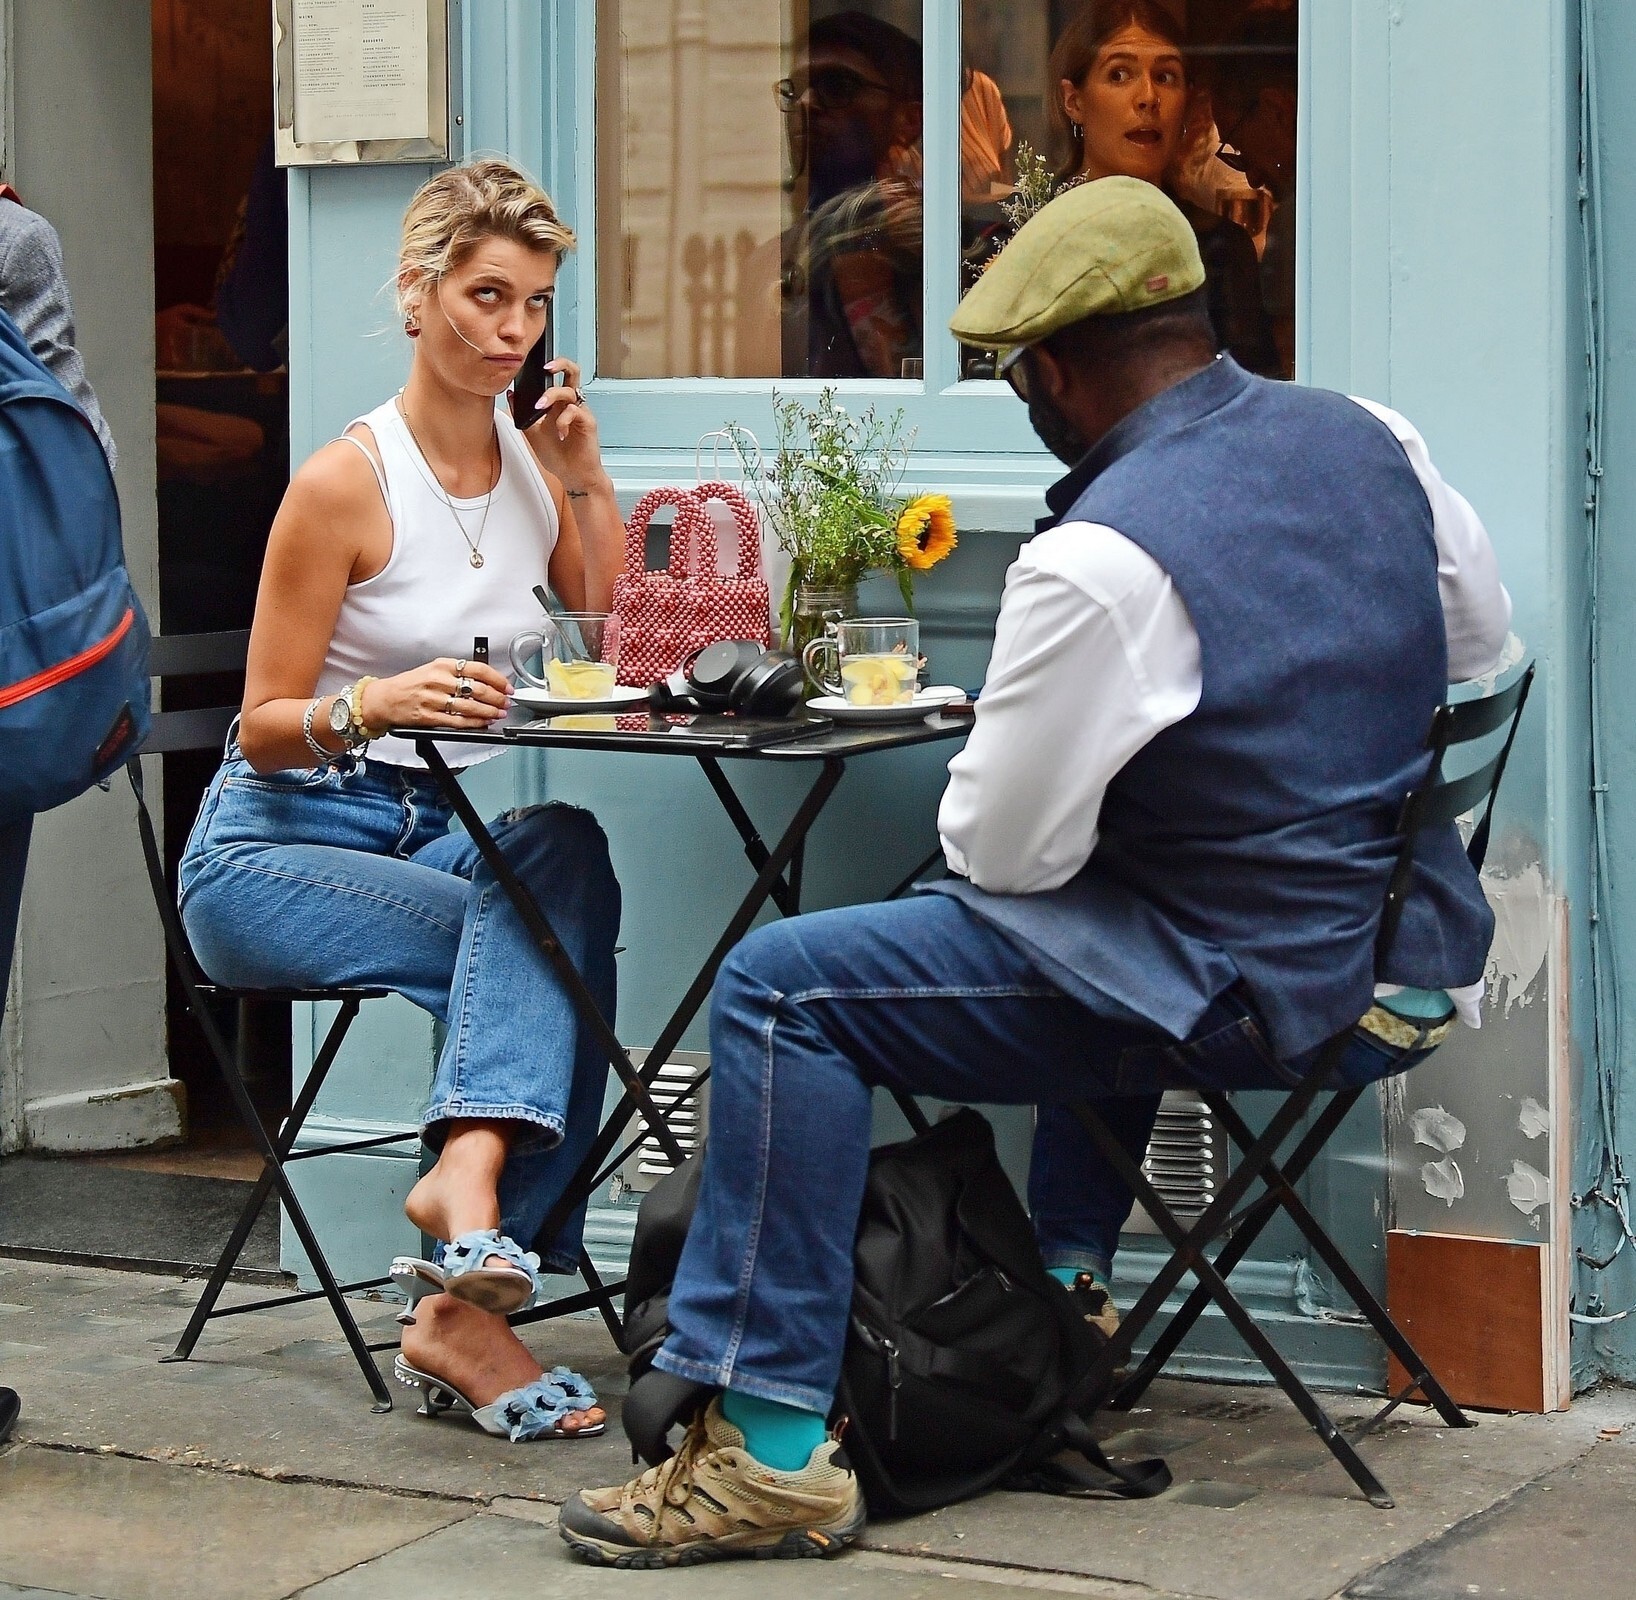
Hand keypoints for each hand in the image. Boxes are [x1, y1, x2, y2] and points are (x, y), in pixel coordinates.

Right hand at [359, 658, 510, 731]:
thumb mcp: (433, 669)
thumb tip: (486, 682)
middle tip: (506, 702)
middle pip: (477, 689)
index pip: (478, 669)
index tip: (507, 686)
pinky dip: (475, 723)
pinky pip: (458, 722)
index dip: (497, 679)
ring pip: (470, 707)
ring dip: (489, 712)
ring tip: (499, 713)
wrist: (384, 698)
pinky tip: (484, 723)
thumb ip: (458, 673)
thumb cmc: (411, 684)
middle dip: (497, 697)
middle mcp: (438, 680)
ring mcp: (433, 699)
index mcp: (442, 665)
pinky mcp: (429, 717)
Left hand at [526, 357, 607, 490]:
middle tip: (546, 368)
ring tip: (539, 407)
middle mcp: (570, 404)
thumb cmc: (558, 455)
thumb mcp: (532, 433)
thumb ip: (522, 414)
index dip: (548, 366)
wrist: (573, 476)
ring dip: (551, 395)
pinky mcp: (588, 422)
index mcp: (558, 404)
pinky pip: (575, 411)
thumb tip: (511, 395)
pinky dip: (563, 420)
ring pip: (570, 390)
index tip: (530, 366)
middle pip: (572, 372)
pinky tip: (560, 433)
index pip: (557, 376)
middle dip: (560, 364)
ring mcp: (580, 412)